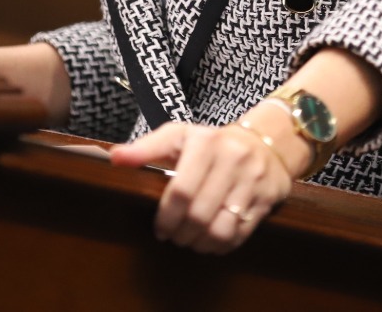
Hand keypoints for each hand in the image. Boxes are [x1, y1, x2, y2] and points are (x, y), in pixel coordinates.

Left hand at [109, 122, 293, 252]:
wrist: (265, 141)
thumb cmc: (211, 143)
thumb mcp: (179, 137)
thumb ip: (146, 148)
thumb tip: (114, 158)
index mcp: (205, 143)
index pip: (181, 190)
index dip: (166, 216)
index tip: (159, 229)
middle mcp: (232, 159)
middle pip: (200, 214)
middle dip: (182, 234)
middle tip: (174, 237)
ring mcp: (253, 180)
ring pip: (222, 229)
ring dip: (201, 243)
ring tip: (192, 241)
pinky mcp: (267, 198)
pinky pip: (242, 234)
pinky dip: (222, 245)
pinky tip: (211, 242)